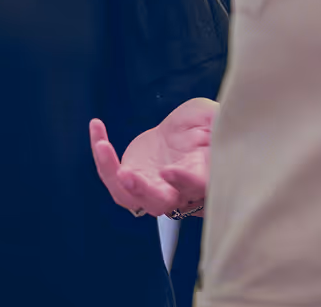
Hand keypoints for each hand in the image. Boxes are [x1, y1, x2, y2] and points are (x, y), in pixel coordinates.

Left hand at [89, 98, 217, 217]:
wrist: (182, 136)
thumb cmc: (204, 127)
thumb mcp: (213, 118)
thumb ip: (219, 121)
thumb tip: (224, 118)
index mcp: (204, 175)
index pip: (198, 187)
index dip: (185, 182)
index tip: (170, 170)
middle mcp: (177, 191)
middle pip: (161, 202)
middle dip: (144, 192)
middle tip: (127, 176)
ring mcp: (152, 189)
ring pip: (132, 197)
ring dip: (115, 178)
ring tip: (103, 147)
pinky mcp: (131, 181)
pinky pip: (111, 176)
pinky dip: (101, 154)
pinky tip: (97, 126)